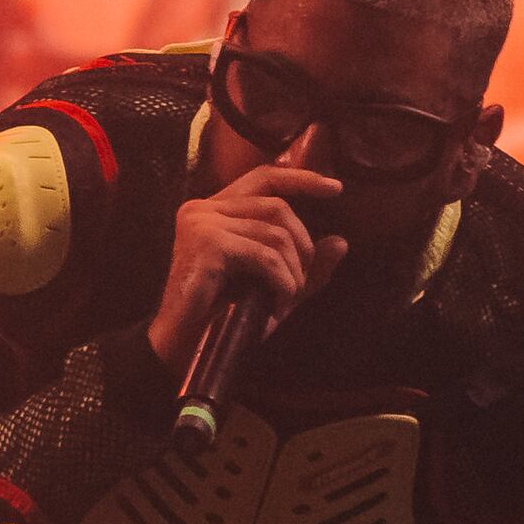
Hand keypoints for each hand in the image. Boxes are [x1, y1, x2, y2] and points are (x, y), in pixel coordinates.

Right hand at [147, 161, 347, 364]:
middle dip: (303, 245)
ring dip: (293, 270)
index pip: (264, 177)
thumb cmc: (221, 318)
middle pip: (277, 206)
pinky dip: (282, 281)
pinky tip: (278, 302)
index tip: (335, 189)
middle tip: (301, 281)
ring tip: (287, 298)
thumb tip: (340, 242)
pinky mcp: (207, 243)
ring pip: (275, 232)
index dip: (301, 178)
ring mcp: (202, 222)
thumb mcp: (271, 287)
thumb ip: (304, 265)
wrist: (182, 345)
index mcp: (213, 209)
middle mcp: (203, 208)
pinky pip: (265, 255)